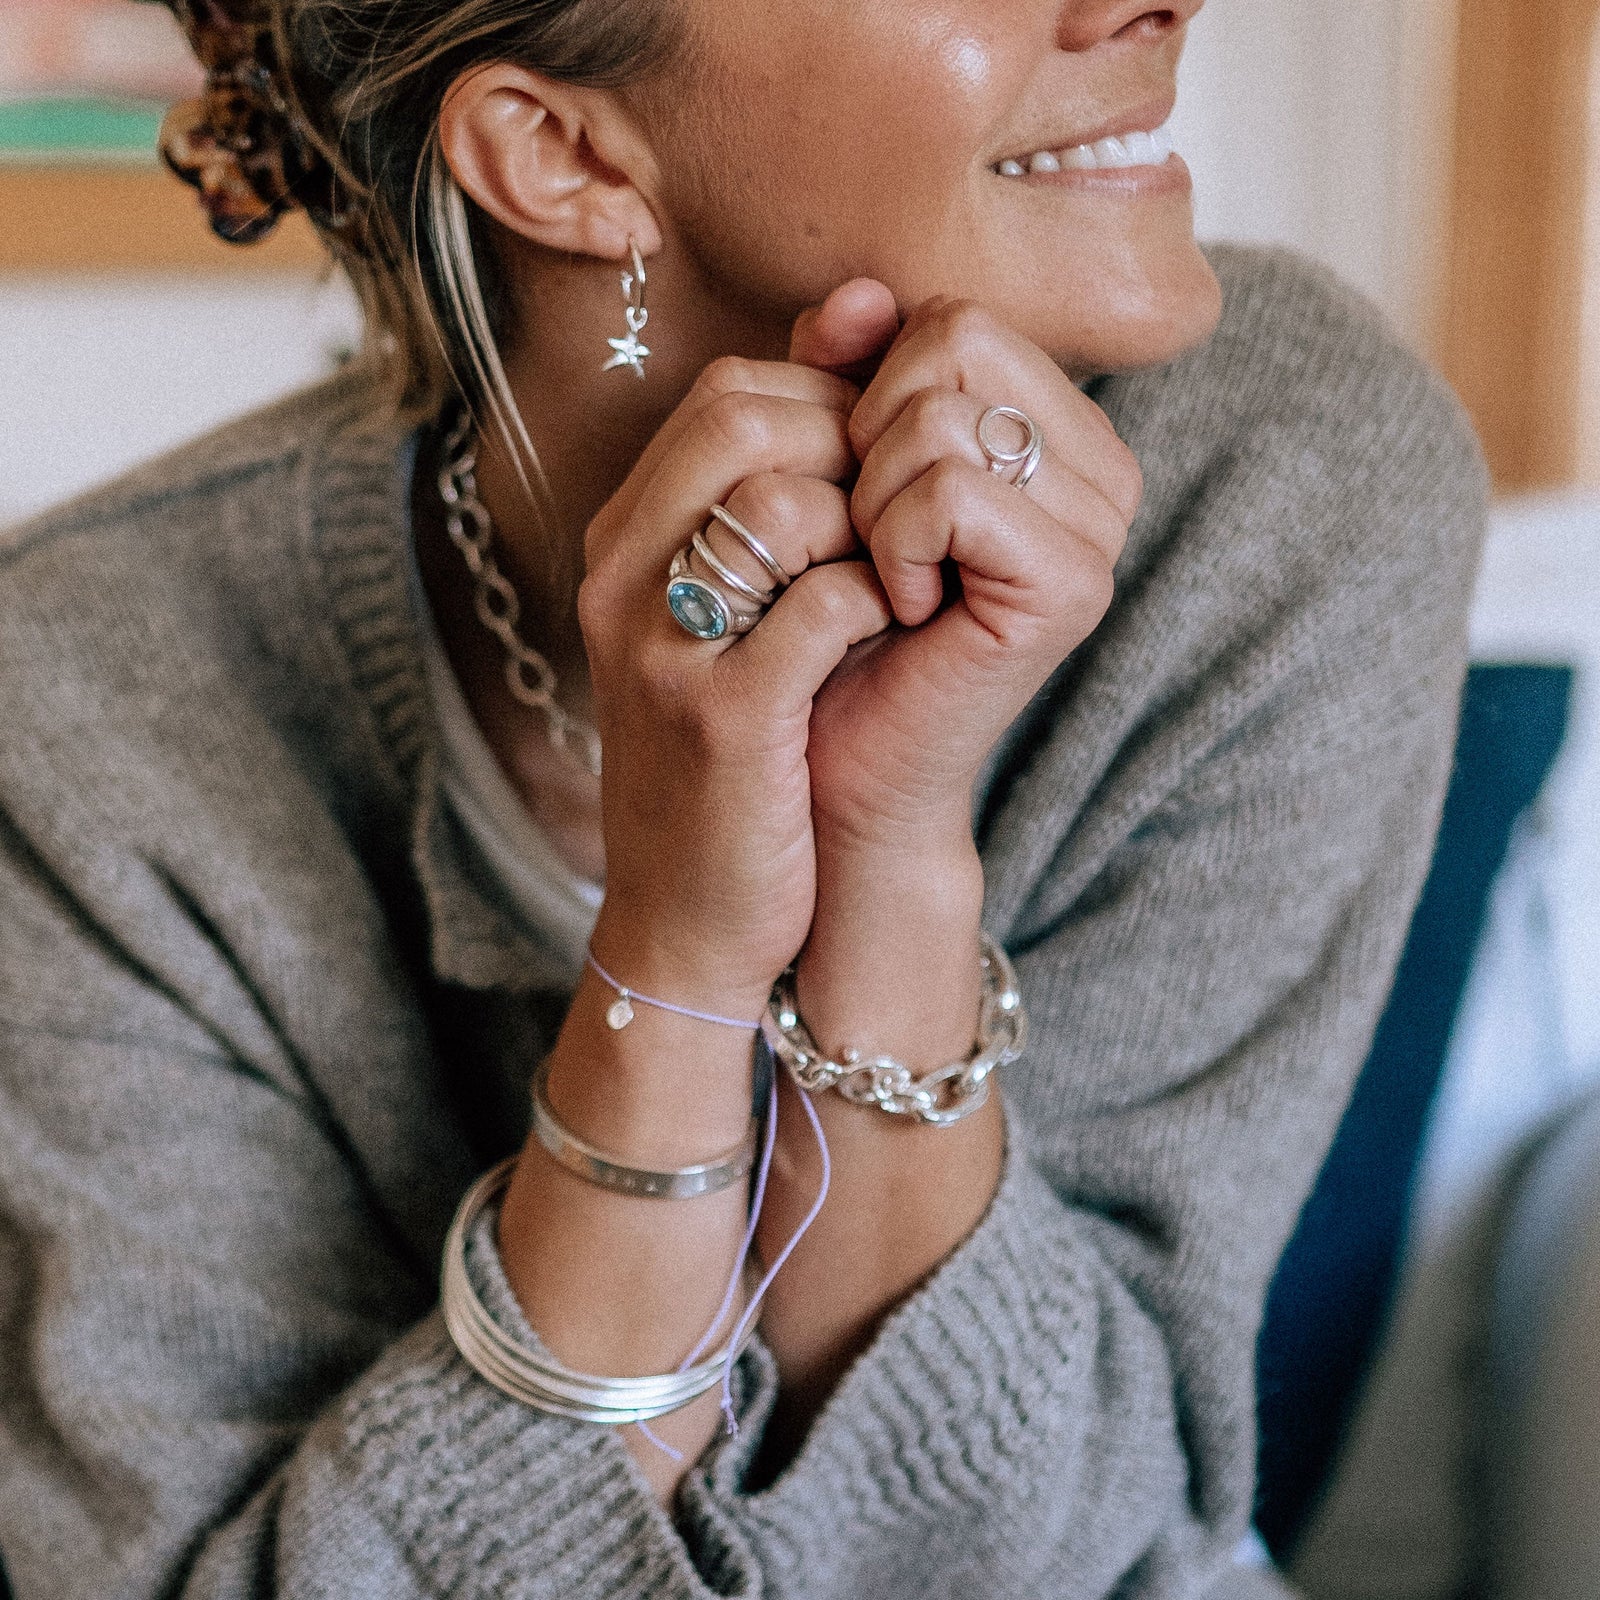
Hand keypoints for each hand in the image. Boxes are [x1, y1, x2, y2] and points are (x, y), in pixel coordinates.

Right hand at [578, 356, 892, 1012]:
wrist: (691, 916)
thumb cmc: (737, 754)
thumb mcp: (732, 618)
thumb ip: (780, 492)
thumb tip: (858, 319)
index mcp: (624, 543)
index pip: (726, 396)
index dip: (830, 409)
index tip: (884, 475)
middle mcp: (621, 579)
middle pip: (746, 420)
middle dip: (853, 450)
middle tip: (900, 517)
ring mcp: (663, 648)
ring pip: (782, 502)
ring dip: (871, 527)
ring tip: (894, 578)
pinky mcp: (723, 719)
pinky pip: (823, 605)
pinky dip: (878, 602)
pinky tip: (891, 632)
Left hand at [790, 284, 1142, 857]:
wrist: (838, 759)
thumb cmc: (832, 616)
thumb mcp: (835, 472)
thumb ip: (847, 375)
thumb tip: (854, 292)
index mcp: (1056, 425)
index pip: (949, 317)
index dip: (868, 389)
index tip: (858, 488)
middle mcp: (1099, 465)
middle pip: (953, 338)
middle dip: (868, 431)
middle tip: (866, 531)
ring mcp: (1098, 526)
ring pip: (941, 414)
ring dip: (871, 500)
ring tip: (883, 573)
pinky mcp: (1074, 584)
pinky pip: (950, 491)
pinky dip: (893, 545)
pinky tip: (901, 606)